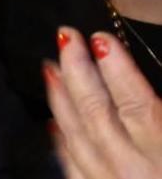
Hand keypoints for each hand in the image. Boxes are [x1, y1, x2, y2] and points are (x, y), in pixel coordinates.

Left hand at [45, 27, 161, 178]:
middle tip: (65, 36)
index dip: (117, 70)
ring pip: (79, 141)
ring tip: (49, 67)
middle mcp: (138, 175)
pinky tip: (53, 124)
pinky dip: (63, 145)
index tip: (100, 37)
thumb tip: (152, 100)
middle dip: (79, 73)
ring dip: (62, 101)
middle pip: (99, 117)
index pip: (137, 107)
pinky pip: (76, 173)